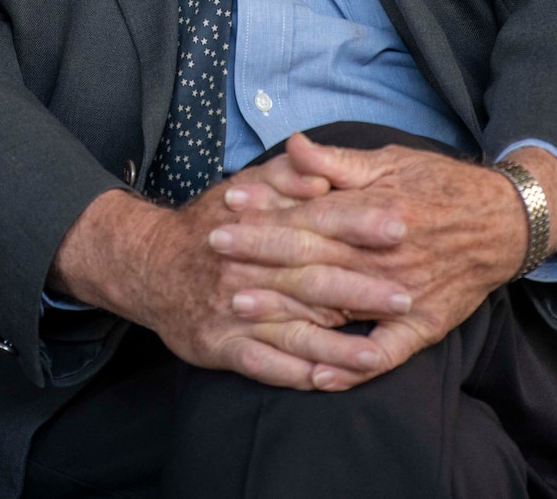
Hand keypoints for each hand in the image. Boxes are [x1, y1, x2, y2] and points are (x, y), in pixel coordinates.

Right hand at [49, 170, 409, 391]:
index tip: (399, 225)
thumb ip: (284, 177)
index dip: (356, 225)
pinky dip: (295, 374)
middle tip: (407, 296)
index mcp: (255, 227)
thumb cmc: (209, 225)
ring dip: (337, 345)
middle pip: (310, 280)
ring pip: (293, 330)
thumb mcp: (242, 188)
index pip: (313, 223)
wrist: (149, 266)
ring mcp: (234, 312)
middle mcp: (246, 270)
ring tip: (378, 353)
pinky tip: (328, 382)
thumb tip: (319, 174)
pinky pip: (264, 364)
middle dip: (360, 290)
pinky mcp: (222, 345)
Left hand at [209, 134, 556, 388]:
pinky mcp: (425, 325)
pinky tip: (318, 377)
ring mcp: (405, 295)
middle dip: (260, 255)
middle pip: (313, 257)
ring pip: (337, 304)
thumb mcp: (391, 161)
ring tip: (241, 307)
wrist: (505, 223)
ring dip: (287, 308)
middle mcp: (388, 256)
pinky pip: (387, 352)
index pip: (312, 213)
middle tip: (214, 253)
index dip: (267, 209)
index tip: (227, 204)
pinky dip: (353, 367)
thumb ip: (339, 162)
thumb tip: (293, 145)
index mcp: (379, 211)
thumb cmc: (440, 185)